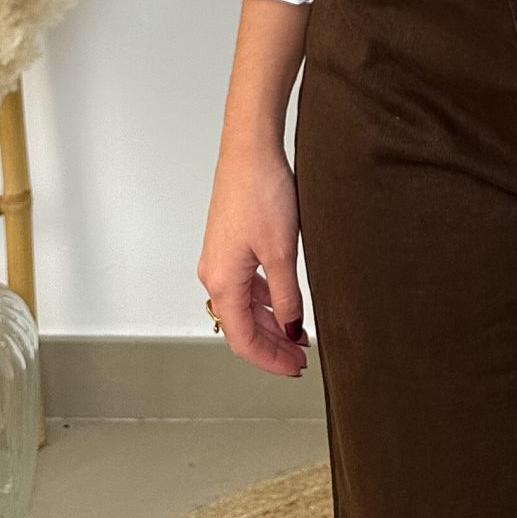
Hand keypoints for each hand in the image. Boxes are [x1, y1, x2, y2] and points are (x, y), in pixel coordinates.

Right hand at [198, 138, 308, 375]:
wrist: (250, 149)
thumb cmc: (261, 192)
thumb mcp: (283, 252)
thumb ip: (288, 297)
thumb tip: (292, 330)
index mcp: (223, 282)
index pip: (243, 340)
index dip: (270, 359)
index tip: (295, 368)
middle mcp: (214, 274)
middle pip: (241, 325)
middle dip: (272, 345)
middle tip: (302, 357)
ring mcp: (220, 258)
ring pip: (244, 305)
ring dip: (270, 322)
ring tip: (298, 333)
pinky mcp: (229, 242)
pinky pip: (246, 283)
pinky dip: (265, 299)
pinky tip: (286, 301)